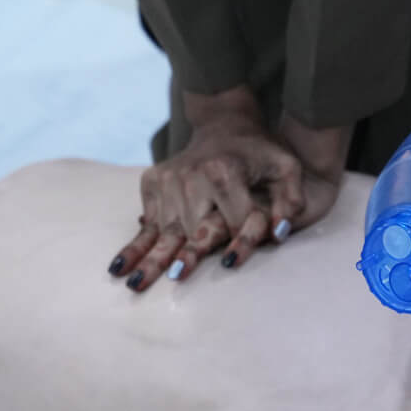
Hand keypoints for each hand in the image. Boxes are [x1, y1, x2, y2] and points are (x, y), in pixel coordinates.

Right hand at [110, 90, 346, 290]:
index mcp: (226, 171)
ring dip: (152, 258)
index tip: (233, 264)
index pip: (235, 219)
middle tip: (176, 279)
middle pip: (194, 227)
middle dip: (188, 255)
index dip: (242, 241)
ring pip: (166, 229)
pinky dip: (134, 246)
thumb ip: (291, 199)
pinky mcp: (153, 182)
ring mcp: (169, 179)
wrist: (225, 125)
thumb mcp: (286, 168)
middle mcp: (192, 175)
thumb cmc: (261, 153)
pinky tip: (119, 267)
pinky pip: (147, 221)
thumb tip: (279, 232)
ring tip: (136, 285)